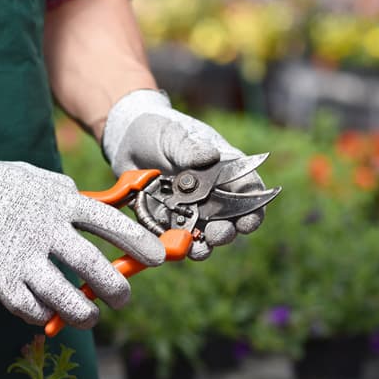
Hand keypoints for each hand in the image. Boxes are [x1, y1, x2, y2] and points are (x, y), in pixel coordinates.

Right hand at [0, 148, 165, 327]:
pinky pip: (32, 309)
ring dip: (85, 314)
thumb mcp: (30, 178)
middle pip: (94, 268)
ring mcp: (21, 257)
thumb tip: (94, 205)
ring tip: (90, 316)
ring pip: (67, 299)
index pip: (110, 223)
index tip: (158, 258)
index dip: (139, 243)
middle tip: (122, 298)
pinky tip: (48, 314)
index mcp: (58, 201)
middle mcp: (44, 229)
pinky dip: (45, 316)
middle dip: (116, 289)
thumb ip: (63, 193)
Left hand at [102, 89, 266, 259]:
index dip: (253, 209)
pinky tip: (174, 247)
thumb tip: (210, 156)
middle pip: (230, 220)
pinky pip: (177, 240)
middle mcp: (211, 194)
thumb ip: (189, 149)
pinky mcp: (168, 222)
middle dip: (226, 231)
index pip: (248, 190)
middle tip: (216, 234)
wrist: (125, 141)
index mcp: (223, 169)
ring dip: (205, 246)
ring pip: (205, 235)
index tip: (247, 223)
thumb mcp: (173, 135)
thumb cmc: (158, 130)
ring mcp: (190, 210)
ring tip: (199, 248)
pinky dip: (177, 246)